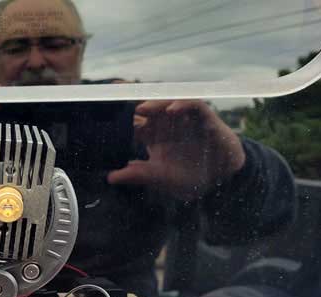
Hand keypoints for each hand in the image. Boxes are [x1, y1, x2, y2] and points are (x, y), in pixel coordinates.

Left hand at [107, 100, 245, 200]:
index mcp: (151, 134)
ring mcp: (182, 117)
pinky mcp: (202, 116)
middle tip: (113, 95)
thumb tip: (110, 178)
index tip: (98, 111)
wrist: (222, 177)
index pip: (130, 120)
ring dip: (154, 102)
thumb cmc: (190, 175)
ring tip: (141, 108)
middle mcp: (164, 122)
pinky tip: (171, 110)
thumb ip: (137, 175)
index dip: (116, 114)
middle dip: (130, 98)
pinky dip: (181, 104)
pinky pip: (192, 104)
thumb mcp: (160, 177)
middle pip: (145, 104)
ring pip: (165, 101)